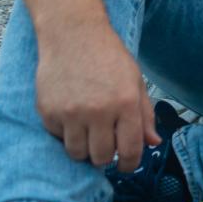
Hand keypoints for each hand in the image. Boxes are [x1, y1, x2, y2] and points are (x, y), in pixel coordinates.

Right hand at [35, 24, 159, 171]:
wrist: (74, 35)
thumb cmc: (109, 57)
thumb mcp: (135, 82)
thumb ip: (145, 115)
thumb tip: (153, 143)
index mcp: (126, 103)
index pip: (130, 149)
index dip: (129, 164)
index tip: (126, 166)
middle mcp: (98, 111)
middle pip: (102, 157)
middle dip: (106, 157)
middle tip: (106, 147)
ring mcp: (71, 113)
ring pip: (78, 154)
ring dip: (85, 150)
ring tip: (89, 133)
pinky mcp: (49, 113)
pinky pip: (59, 138)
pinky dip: (66, 133)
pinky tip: (72, 114)